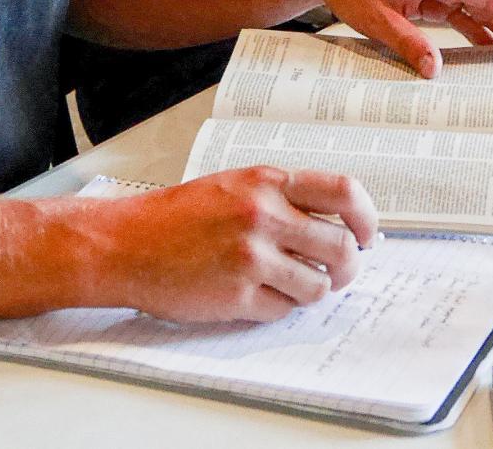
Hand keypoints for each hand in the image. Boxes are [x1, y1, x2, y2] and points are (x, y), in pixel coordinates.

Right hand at [92, 167, 377, 322]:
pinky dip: (277, 307)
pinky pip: (283, 310)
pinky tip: (256, 295)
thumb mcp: (234, 185)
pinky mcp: (237, 294)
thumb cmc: (176, 216)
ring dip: (311, 290)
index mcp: (266, 182)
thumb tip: (335, 222)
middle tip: (340, 271)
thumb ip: (282, 197)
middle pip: (341, 247)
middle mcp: (263, 215)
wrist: (125, 243)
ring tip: (290, 284)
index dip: (367, 217)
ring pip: (318, 285)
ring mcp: (251, 256)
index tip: (367, 234)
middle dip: (348, 266)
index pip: (344, 192)